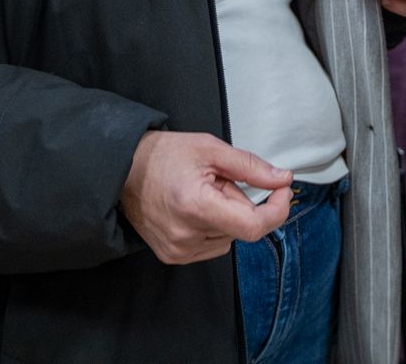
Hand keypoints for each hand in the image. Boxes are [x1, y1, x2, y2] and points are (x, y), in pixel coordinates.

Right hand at [120, 132, 292, 264]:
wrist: (124, 170)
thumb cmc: (162, 156)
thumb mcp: (211, 149)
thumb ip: (251, 167)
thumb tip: (281, 179)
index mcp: (196, 206)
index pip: (254, 226)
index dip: (276, 210)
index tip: (281, 192)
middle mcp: (186, 235)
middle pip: (242, 228)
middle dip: (240, 202)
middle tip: (218, 181)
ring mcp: (179, 250)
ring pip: (229, 237)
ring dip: (226, 215)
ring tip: (201, 193)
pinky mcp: (174, 256)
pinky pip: (213, 246)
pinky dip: (213, 227)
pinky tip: (194, 209)